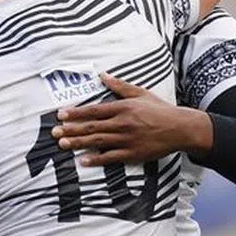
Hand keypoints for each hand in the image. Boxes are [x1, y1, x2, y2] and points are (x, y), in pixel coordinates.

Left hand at [52, 74, 212, 165]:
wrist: (180, 128)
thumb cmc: (159, 109)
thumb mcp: (140, 93)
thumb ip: (119, 86)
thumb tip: (102, 75)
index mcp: (123, 108)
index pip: (94, 110)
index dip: (76, 113)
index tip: (60, 115)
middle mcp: (123, 123)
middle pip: (92, 127)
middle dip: (71, 130)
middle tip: (54, 133)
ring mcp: (127, 139)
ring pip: (98, 141)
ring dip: (79, 143)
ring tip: (63, 145)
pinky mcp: (133, 153)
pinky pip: (111, 157)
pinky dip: (97, 159)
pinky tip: (83, 160)